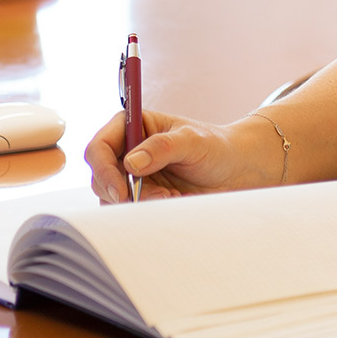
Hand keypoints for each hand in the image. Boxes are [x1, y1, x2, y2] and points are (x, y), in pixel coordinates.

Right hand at [85, 108, 268, 203]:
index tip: (120, 188)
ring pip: (112, 197)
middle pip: (100, 175)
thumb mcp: (193, 141)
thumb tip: (131, 162)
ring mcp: (134, 176)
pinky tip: (173, 202)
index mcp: (134, 126)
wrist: (236, 171)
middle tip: (155, 197)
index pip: (100, 146)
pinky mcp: (143, 197)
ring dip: (139, 203)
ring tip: (171, 197)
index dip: (103, 168)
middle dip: (121, 191)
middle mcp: (128, 150)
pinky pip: (130, 210)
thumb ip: (162, 147)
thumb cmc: (216, 147)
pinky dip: (148, 211)